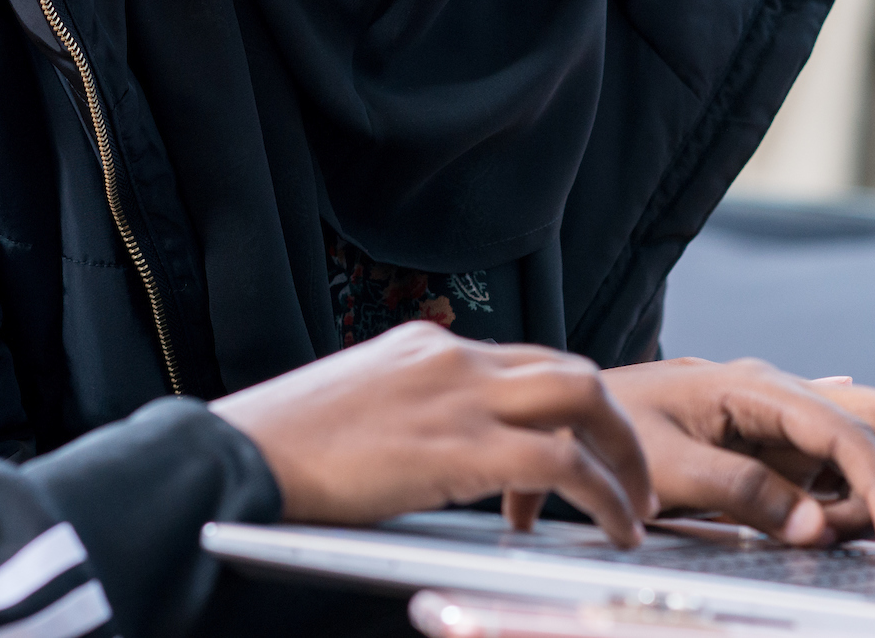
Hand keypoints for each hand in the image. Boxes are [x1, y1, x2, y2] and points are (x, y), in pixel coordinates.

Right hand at [211, 322, 657, 545]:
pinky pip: (563, 464)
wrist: (237, 458)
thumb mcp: (352, 407)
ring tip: (637, 508)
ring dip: (624, 455)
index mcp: (426, 345)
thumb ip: (404, 413)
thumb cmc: (279, 449)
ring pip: (585, 399)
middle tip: (632, 475)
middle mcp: (453, 356)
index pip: (524, 360)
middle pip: (572, 369)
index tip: (578, 453)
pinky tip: (612, 528)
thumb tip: (428, 449)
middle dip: (617, 423)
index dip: (565, 411)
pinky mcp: (461, 448)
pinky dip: (603, 495)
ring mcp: (461, 395)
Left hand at [601, 358, 874, 560]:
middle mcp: (786, 396)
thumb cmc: (613, 430)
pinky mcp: (784, 451)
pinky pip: (843, 473)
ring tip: (839, 540)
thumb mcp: (667, 466)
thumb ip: (742, 492)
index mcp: (758, 386)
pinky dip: (855, 506)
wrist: (579, 418)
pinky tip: (826, 533)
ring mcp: (790, 422)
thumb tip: (815, 527)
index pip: (849, 433)